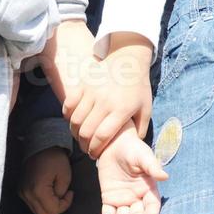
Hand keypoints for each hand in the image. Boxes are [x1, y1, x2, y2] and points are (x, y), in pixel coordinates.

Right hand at [19, 147, 73, 213]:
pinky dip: (43, 203)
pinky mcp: (21, 191)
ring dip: (50, 206)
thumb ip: (61, 193)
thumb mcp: (65, 175)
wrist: (40, 147)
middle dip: (57, 208)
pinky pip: (33, 205)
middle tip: (65, 194)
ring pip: (38, 212)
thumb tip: (58, 200)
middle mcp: (27, 194)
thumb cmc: (55, 159)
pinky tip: (49, 192)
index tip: (71, 192)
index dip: (65, 204)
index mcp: (38, 190)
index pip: (53, 211)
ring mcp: (22, 193)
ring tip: (57, 192)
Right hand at [64, 39, 153, 159]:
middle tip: (86, 149)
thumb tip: (133, 145)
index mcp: (122, 110)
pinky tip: (74, 120)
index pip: (102, 136)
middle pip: (86, 131)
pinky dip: (68, 116)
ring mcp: (92, 92)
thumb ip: (141, 128)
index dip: (96, 149)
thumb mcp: (146, 107)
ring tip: (80, 137)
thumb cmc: (138, 86)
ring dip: (75, 133)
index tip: (95, 155)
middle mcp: (105, 101)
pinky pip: (68, 105)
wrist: (129, 58)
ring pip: (75, 120)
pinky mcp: (83, 84)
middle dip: (84, 145)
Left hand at [96, 129, 167, 213]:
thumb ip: (152, 166)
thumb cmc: (133, 148)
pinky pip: (108, 213)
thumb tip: (164, 176)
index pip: (152, 206)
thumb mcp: (143, 156)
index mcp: (149, 188)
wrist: (113, 144)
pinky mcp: (109, 198)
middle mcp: (138, 197)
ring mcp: (123, 199)